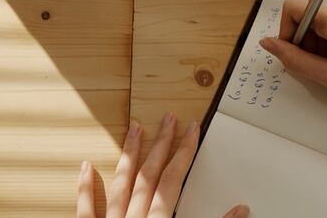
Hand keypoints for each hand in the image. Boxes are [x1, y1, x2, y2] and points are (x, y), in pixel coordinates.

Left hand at [76, 114, 247, 217]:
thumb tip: (241, 210)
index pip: (174, 180)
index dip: (184, 152)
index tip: (192, 129)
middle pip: (149, 176)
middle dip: (161, 145)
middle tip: (168, 118)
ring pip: (119, 185)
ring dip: (129, 156)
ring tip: (135, 129)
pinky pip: (85, 211)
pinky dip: (85, 188)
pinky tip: (85, 166)